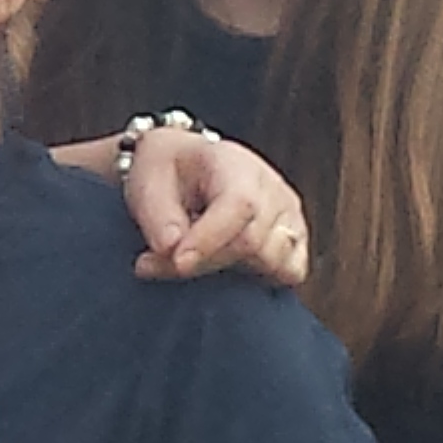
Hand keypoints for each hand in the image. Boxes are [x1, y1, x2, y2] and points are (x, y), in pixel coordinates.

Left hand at [125, 129, 310, 286]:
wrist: (185, 167)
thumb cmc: (167, 176)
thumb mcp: (147, 186)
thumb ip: (158, 219)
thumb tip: (171, 250)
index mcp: (235, 164)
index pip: (239, 205)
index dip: (210, 240)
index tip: (178, 262)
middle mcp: (272, 188)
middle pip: (252, 242)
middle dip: (204, 262)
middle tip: (156, 264)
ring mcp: (289, 214)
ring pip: (272, 263)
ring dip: (227, 270)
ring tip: (193, 255)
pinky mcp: (295, 240)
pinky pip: (291, 272)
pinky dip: (259, 278)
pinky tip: (226, 265)